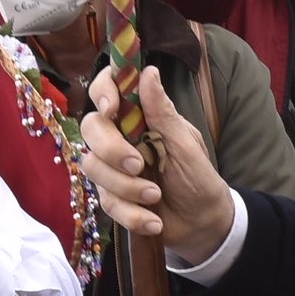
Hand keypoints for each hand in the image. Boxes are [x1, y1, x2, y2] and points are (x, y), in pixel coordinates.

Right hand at [79, 67, 234, 265]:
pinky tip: (155, 222)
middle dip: (111, 149)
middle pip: (91, 128)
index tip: (111, 108)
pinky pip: (106, 202)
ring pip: (93, 167)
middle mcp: (120, 137)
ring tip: (156, 197)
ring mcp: (112, 167)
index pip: (108, 89)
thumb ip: (163, 113)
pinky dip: (132, 214)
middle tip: (138, 165)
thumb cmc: (198, 178)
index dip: (102, 92)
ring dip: (126, 187)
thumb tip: (149, 72)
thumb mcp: (185, 145)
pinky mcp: (112, 196)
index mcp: (140, 117)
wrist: (203, 223)